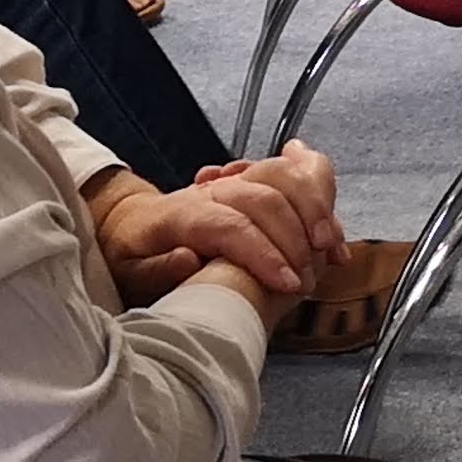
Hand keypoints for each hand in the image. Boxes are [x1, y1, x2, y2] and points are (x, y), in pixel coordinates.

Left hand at [95, 145, 345, 304]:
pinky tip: (331, 233)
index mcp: (179, 214)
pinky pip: (292, 177)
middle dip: (295, 236)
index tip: (289, 285)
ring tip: (330, 250)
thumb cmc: (131, 254)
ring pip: (282, 176)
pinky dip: (320, 197)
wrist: (130, 221)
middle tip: (310, 277)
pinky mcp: (250, 185)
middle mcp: (210, 191)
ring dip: (314, 209)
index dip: (264, 253)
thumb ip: (157, 269)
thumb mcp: (129, 271)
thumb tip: (189, 259)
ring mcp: (233, 183)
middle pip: (263, 197)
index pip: (229, 225)